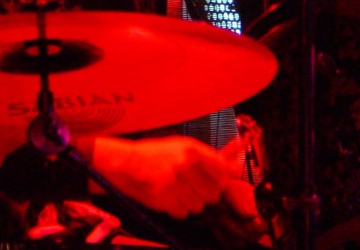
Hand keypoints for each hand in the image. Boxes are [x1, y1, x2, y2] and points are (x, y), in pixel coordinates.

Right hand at [90, 135, 239, 219]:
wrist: (125, 160)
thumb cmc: (154, 154)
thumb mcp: (180, 147)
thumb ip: (205, 158)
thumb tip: (234, 169)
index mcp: (190, 148)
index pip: (221, 169)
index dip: (222, 180)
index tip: (219, 183)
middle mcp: (184, 163)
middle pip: (212, 193)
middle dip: (204, 194)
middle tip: (191, 189)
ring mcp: (173, 180)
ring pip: (198, 206)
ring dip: (189, 203)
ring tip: (175, 192)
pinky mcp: (163, 196)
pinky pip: (183, 213)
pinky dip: (177, 210)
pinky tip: (167, 198)